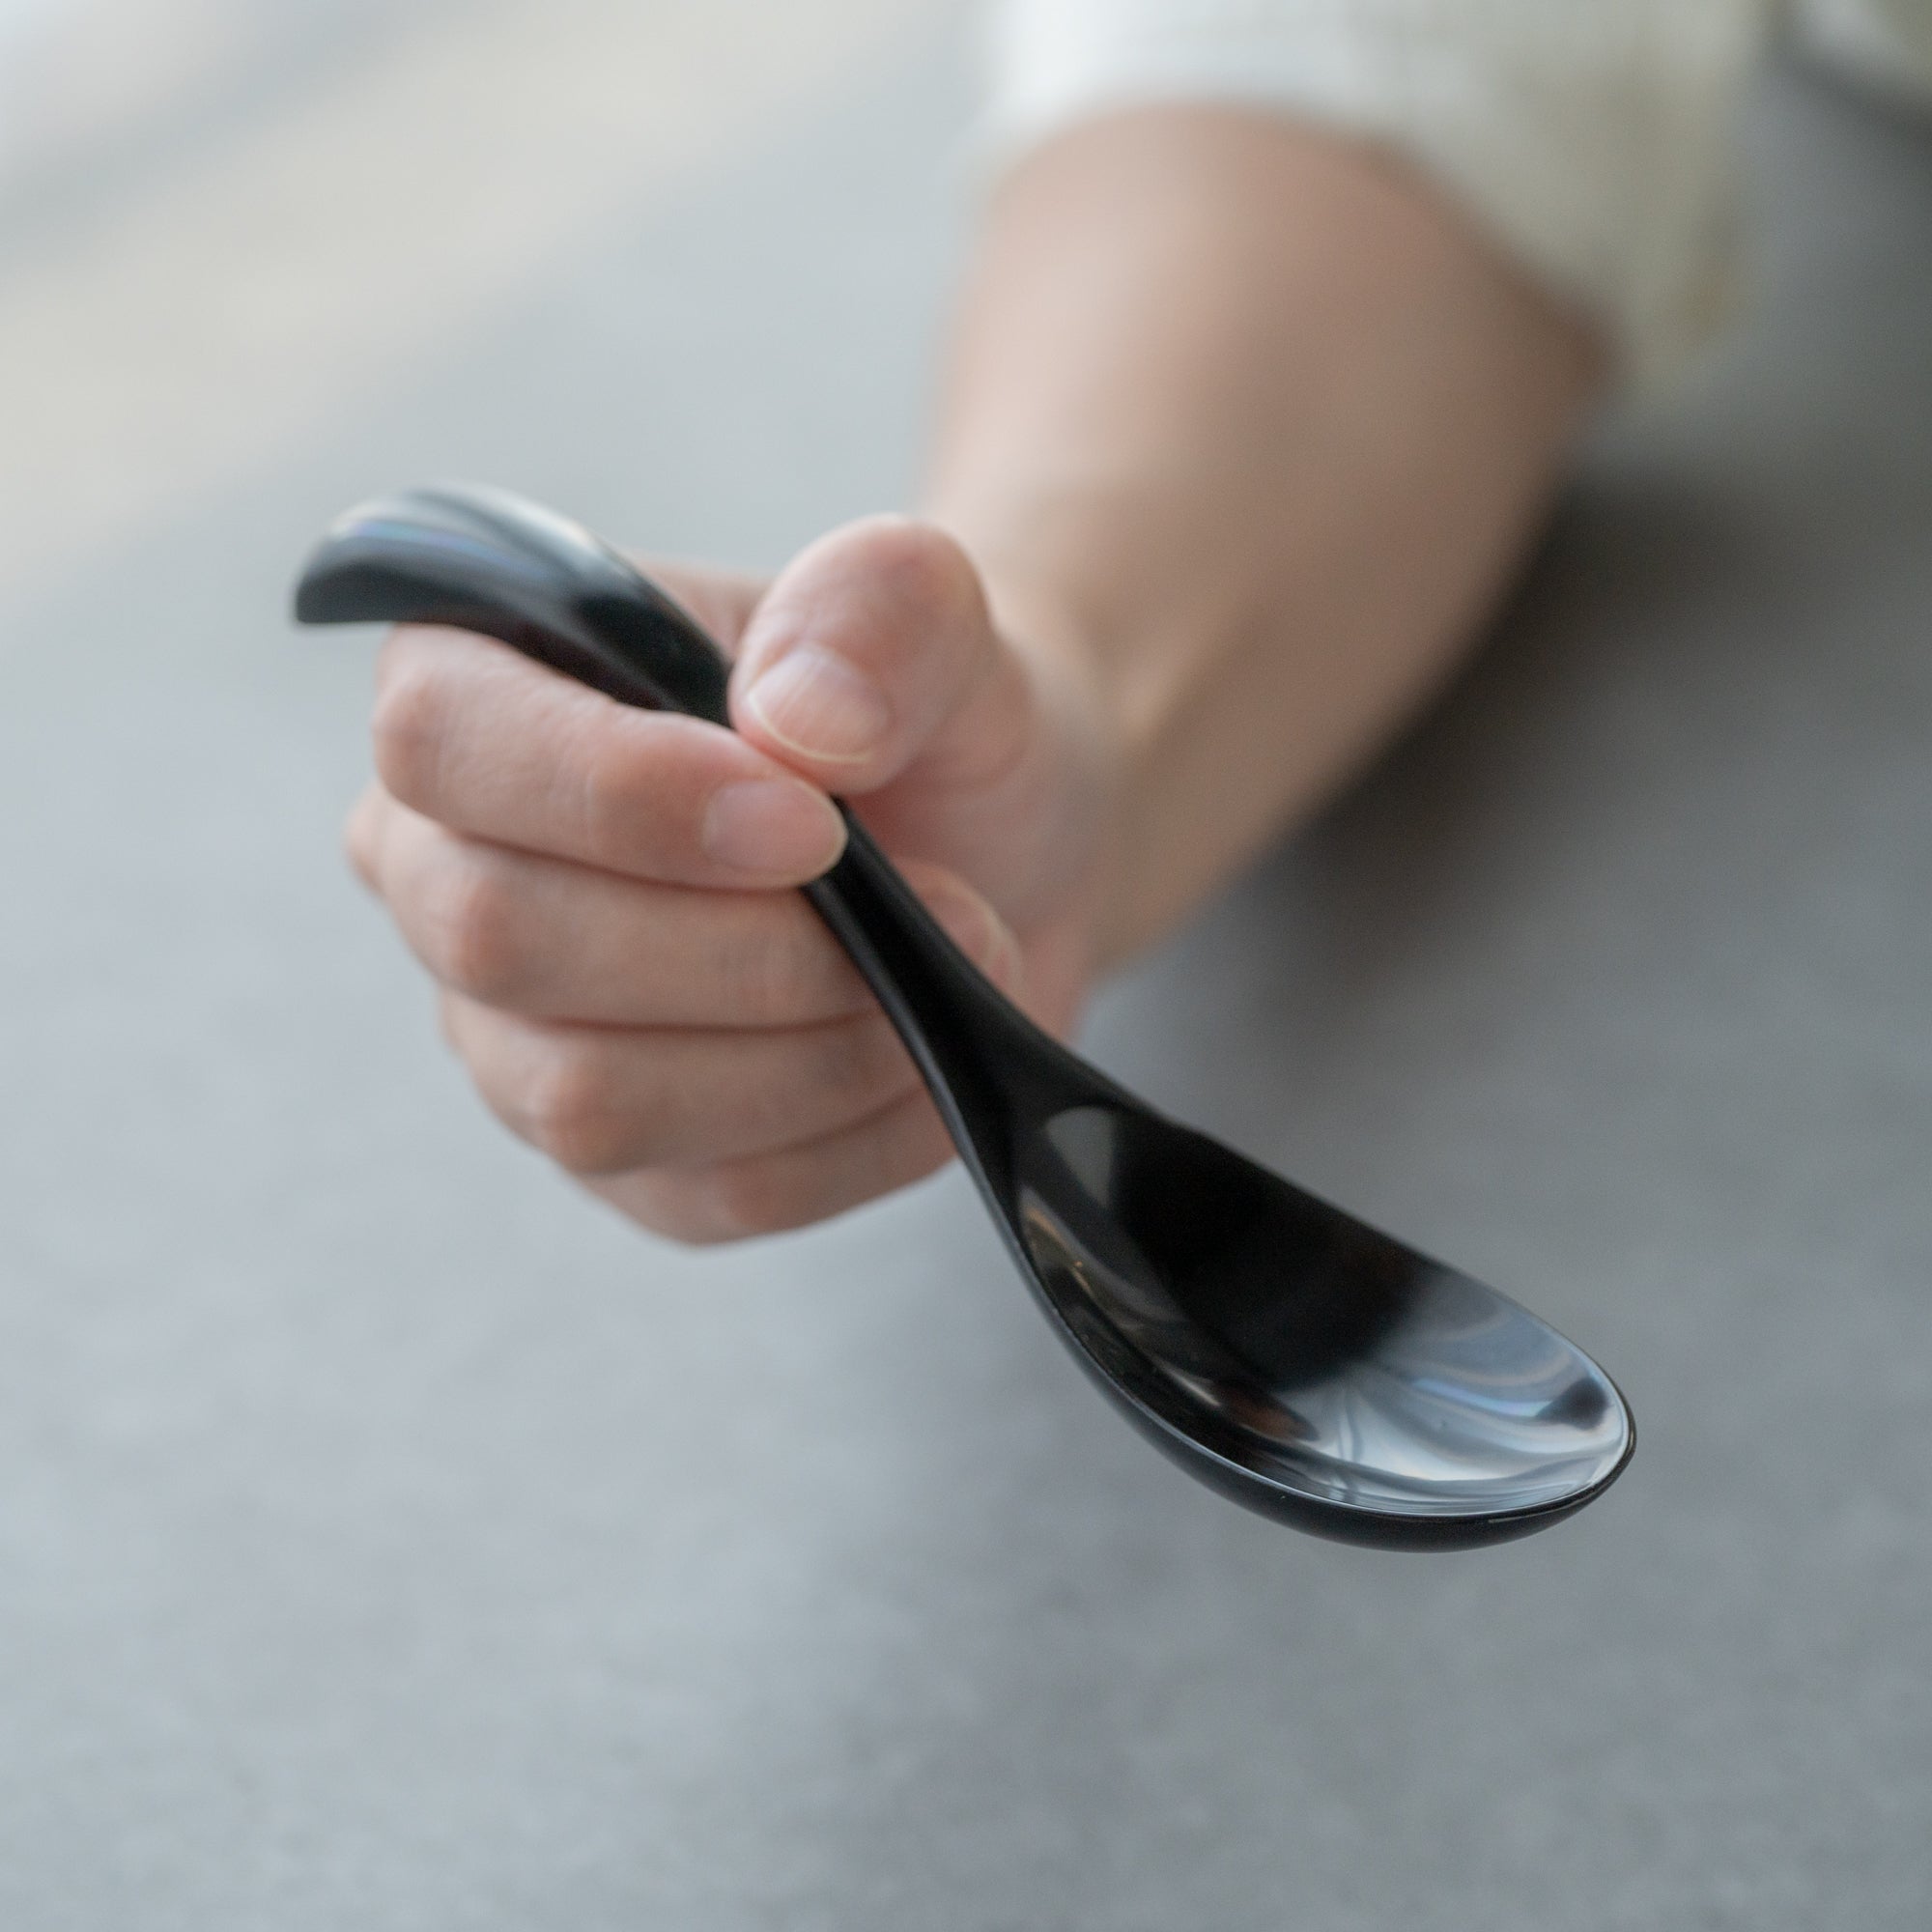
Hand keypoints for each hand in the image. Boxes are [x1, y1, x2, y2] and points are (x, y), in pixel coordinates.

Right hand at [346, 516, 1112, 1241]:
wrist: (995, 843)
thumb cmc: (917, 713)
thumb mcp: (930, 611)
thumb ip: (875, 609)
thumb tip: (802, 729)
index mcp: (481, 685)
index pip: (442, 741)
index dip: (619, 796)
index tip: (810, 824)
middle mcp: (449, 869)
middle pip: (500, 939)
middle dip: (747, 948)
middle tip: (932, 906)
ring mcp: (515, 1034)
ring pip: (589, 1098)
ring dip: (809, 1054)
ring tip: (939, 977)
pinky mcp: (617, 1157)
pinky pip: (706, 1192)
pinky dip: (851, 1138)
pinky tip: (924, 1065)